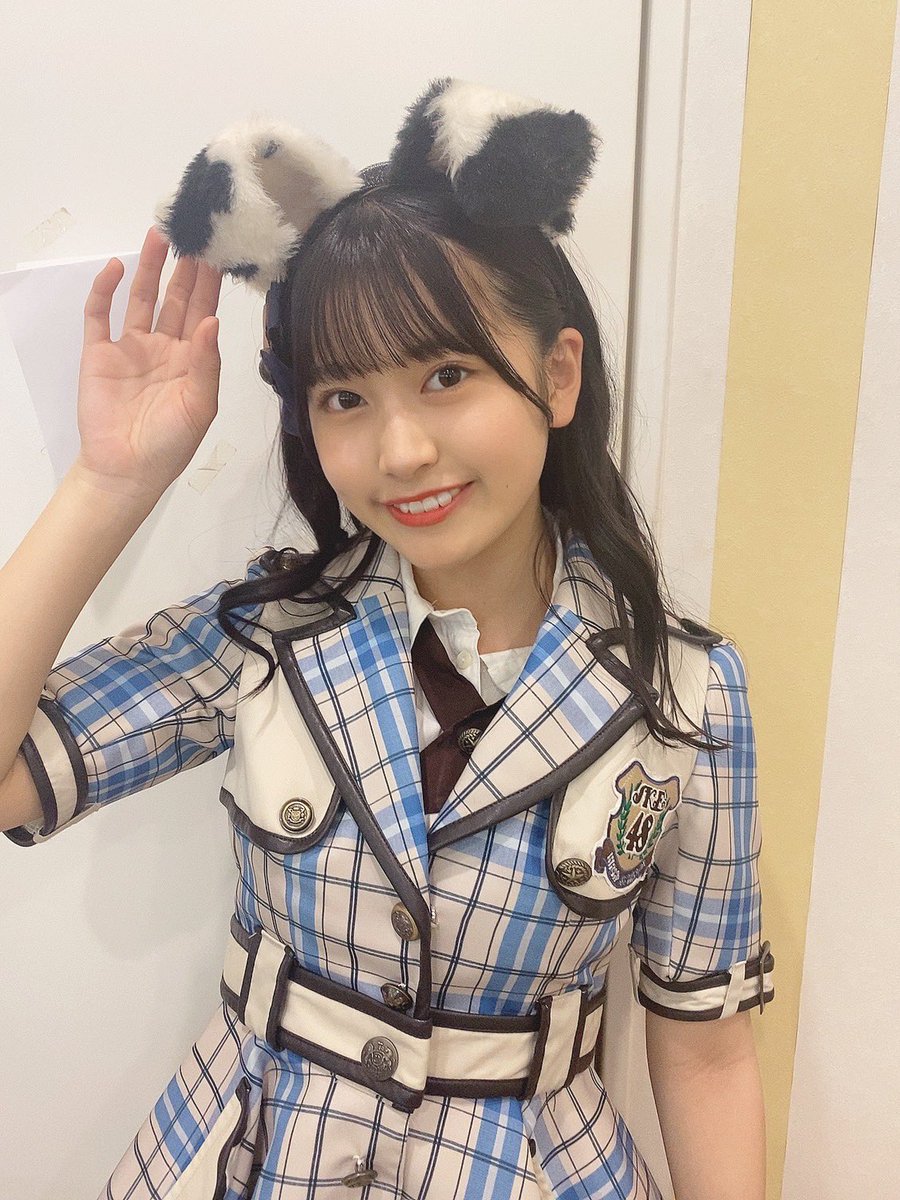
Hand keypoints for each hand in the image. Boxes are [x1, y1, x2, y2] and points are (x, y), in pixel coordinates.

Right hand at [74, 225, 223, 499]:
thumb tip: (212, 321)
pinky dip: (106, 291)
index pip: (203, 313)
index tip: (218, 253)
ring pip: (142, 299)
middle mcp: (163, 348)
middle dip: (185, 268)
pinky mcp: (100, 353)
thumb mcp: (200, 406)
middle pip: (176, 299)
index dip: (209, 285)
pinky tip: (117, 268)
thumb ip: (206, 363)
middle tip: (194, 233)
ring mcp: (131, 348)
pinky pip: (101, 316)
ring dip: (150, 269)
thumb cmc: (170, 444)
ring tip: (159, 236)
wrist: (126, 470)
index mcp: (192, 360)